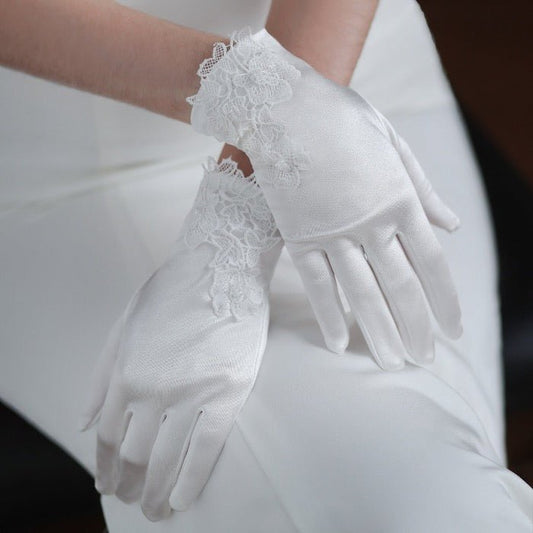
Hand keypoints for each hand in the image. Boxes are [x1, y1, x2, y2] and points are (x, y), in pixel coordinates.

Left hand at [79, 157, 281, 519]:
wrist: (221, 268)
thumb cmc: (173, 292)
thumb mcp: (125, 326)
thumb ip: (102, 375)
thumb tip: (85, 421)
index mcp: (125, 371)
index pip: (109, 437)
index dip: (107, 468)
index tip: (109, 486)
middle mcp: (152, 389)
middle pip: (135, 455)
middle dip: (131, 487)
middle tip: (136, 503)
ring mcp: (190, 393)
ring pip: (167, 459)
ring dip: (158, 493)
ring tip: (159, 510)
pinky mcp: (227, 393)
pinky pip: (206, 449)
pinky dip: (192, 480)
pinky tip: (184, 498)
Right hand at [187, 28, 461, 369]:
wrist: (285, 107)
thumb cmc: (341, 120)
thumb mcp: (392, 144)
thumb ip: (421, 190)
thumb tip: (450, 227)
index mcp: (400, 199)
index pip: (433, 264)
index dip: (446, 301)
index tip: (453, 331)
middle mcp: (371, 223)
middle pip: (401, 287)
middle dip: (416, 328)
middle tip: (424, 359)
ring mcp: (333, 233)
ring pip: (361, 294)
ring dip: (379, 332)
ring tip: (392, 362)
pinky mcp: (299, 236)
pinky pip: (316, 284)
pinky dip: (328, 315)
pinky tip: (339, 343)